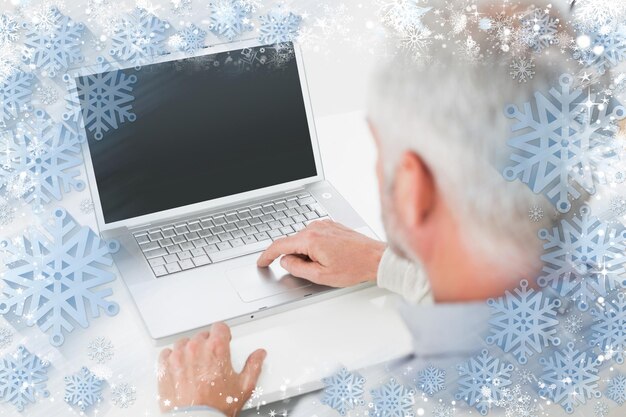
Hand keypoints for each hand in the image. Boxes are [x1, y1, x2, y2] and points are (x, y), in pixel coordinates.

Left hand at [158, 323, 265, 416]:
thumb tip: (259, 355)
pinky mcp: (164, 367)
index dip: (223, 335)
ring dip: (189, 350)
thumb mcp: (243, 386)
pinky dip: (172, 358)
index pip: (219, 327)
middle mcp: (196, 348)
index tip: (223, 341)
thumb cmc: (216, 406)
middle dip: (208, 345)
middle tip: (211, 360)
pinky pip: (167, 354)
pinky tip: (179, 368)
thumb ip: (253, 366)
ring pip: (184, 343)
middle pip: (202, 335)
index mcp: (216, 348)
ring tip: (195, 365)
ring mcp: (178, 357)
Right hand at [257, 220, 385, 286]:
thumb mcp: (321, 276)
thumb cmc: (353, 267)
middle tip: (310, 271)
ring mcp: (324, 224)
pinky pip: (314, 236)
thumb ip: (297, 268)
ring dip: (306, 253)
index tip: (262, 262)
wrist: (375, 258)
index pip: (279, 245)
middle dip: (294, 258)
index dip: (267, 255)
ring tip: (326, 265)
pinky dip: (314, 247)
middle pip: (292, 243)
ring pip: (303, 240)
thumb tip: (286, 262)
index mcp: (310, 239)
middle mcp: (316, 227)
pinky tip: (329, 257)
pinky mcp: (331, 225)